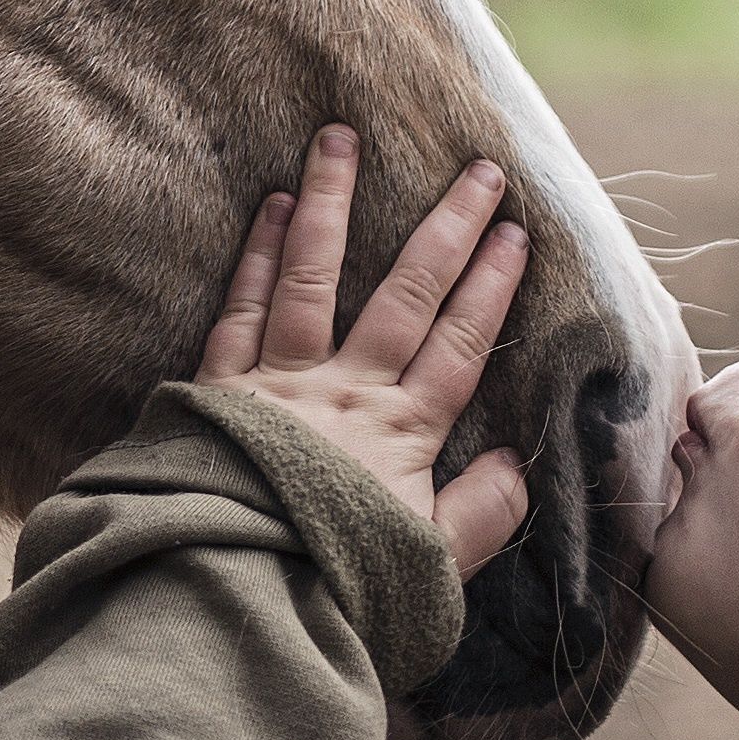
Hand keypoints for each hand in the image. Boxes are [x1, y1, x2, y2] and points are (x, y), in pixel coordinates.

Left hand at [196, 126, 532, 575]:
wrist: (232, 602)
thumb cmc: (333, 597)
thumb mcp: (428, 573)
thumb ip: (480, 517)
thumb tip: (520, 465)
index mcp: (401, 437)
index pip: (459, 347)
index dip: (492, 289)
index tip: (516, 233)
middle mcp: (344, 394)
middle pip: (405, 295)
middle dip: (446, 228)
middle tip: (477, 167)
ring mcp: (277, 383)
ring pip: (311, 275)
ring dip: (330, 202)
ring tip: (340, 137)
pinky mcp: (217, 389)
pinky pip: (240, 307)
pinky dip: (255, 254)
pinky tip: (266, 205)